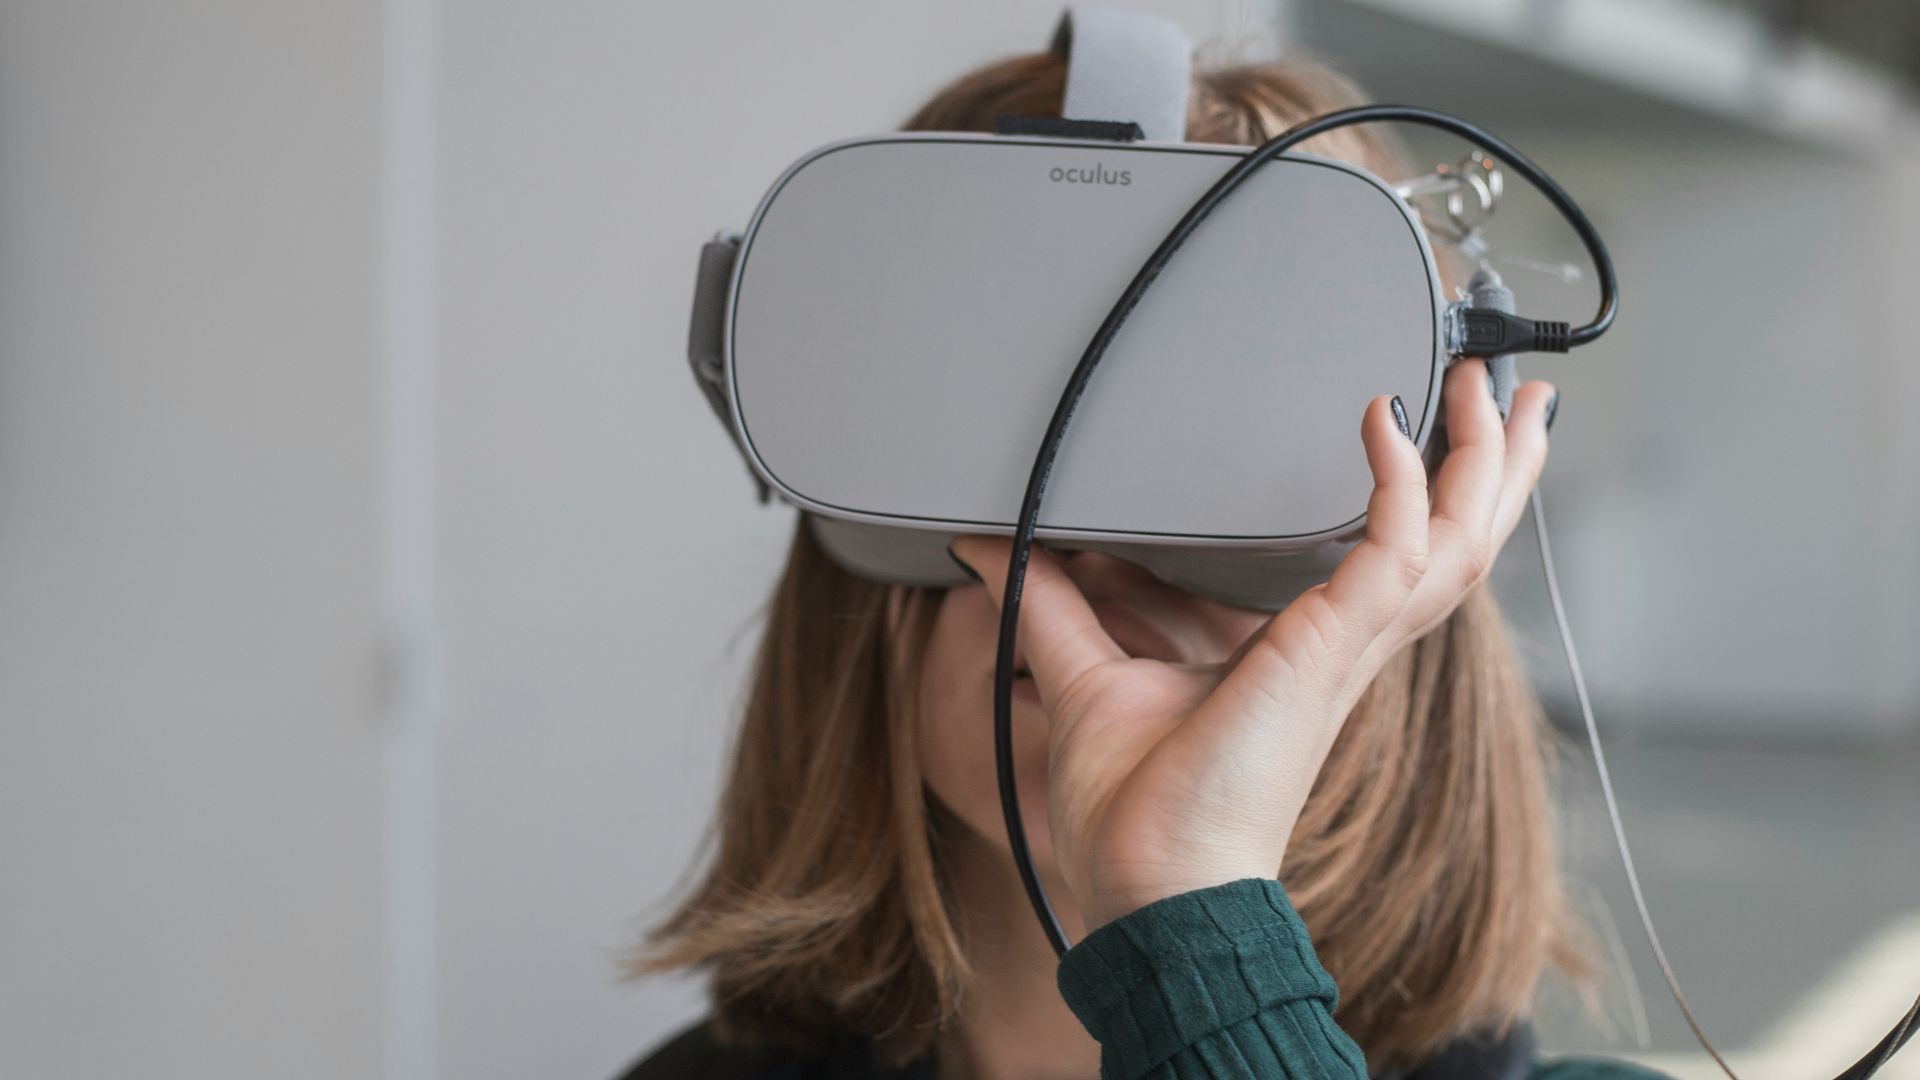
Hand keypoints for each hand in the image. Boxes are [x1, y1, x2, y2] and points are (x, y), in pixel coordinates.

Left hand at [948, 359, 1555, 930]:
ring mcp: (1348, 648)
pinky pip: (1393, 551)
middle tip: (1510, 388)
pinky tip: (1381, 424)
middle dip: (1492, 463)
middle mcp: (1349, 645)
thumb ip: (1048, 603)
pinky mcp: (1330, 651)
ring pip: (1457, 541)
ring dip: (1481, 461)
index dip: (1435, 492)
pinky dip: (1398, 485)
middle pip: (1460, 541)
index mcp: (1314, 649)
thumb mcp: (1087, 676)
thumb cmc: (1136, 815)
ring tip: (1495, 388)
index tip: (1432, 422)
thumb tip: (986, 547)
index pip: (1404, 557)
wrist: (1151, 889)